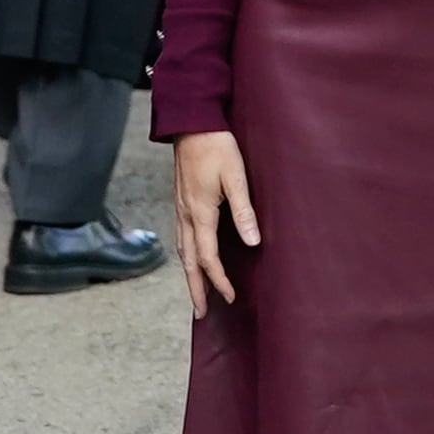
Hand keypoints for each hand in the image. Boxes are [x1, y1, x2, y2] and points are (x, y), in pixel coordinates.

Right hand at [174, 129, 258, 312]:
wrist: (191, 121)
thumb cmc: (217, 146)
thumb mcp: (236, 176)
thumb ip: (244, 211)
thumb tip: (253, 242)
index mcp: (200, 213)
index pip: (208, 258)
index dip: (219, 281)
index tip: (231, 297)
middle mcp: (186, 215)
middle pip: (188, 261)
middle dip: (195, 288)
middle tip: (201, 312)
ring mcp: (180, 208)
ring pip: (182, 250)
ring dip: (189, 274)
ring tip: (196, 292)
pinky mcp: (181, 200)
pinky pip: (181, 237)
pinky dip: (186, 255)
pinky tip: (192, 257)